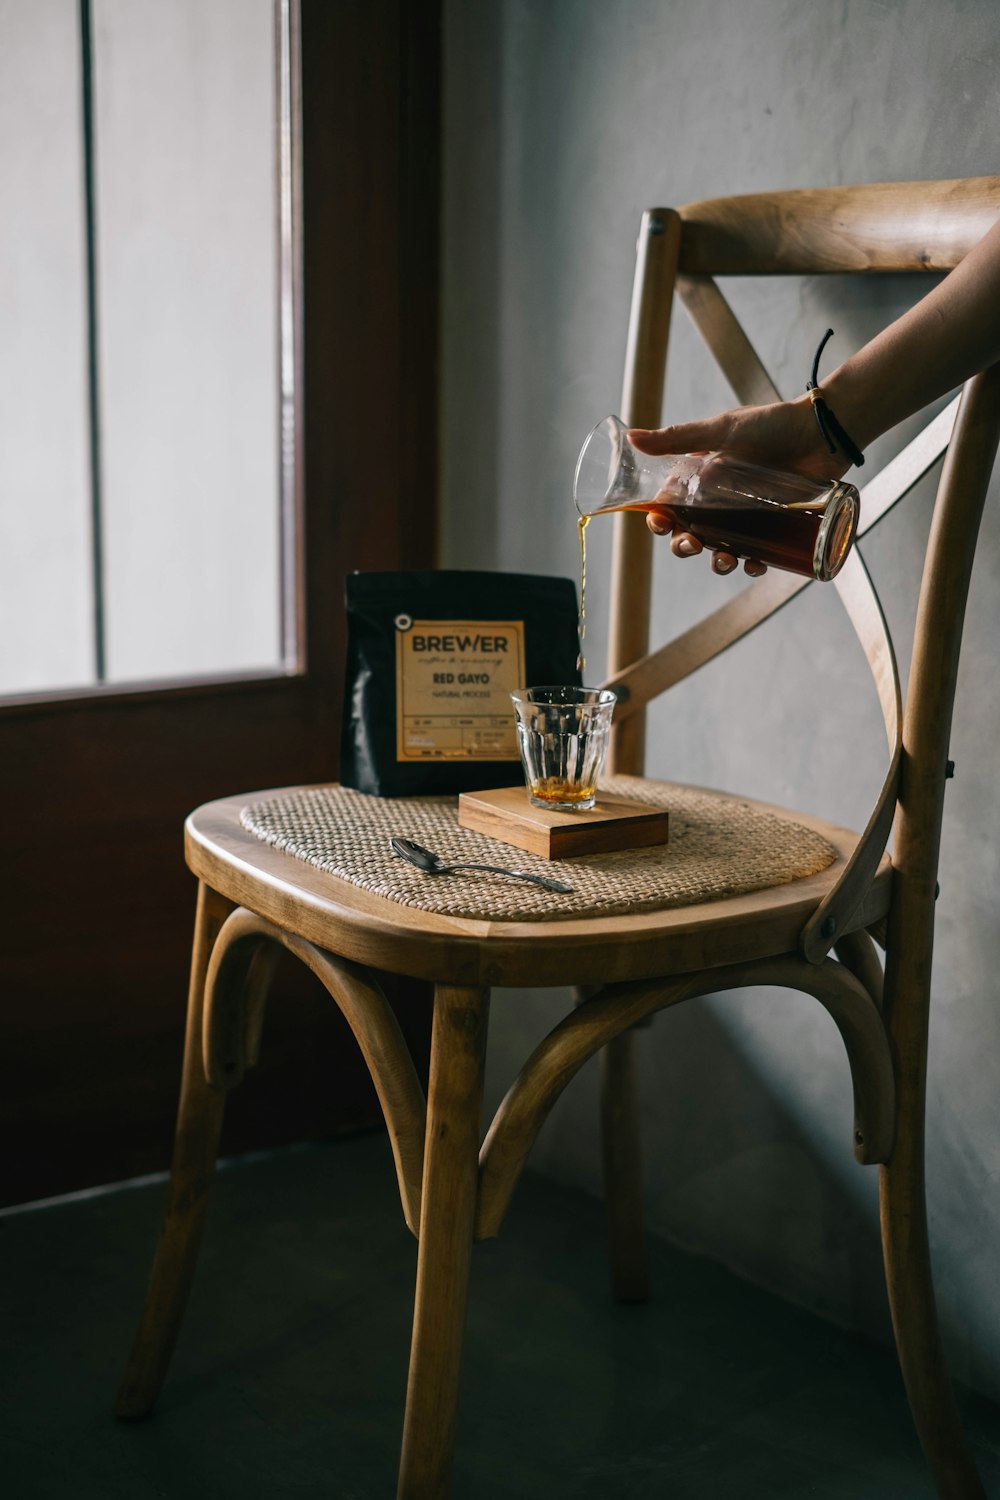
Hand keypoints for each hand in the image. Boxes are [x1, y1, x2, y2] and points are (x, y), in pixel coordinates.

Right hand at [629, 395, 846, 575]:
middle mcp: (720, 500)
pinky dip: (753, 564)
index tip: (660, 524)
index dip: (660, 520)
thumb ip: (676, 438)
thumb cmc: (772, 425)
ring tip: (723, 561)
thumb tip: (631, 438)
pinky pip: (757, 553)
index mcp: (701, 477)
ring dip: (716, 562)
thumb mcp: (720, 430)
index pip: (670, 506)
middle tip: (691, 545)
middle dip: (684, 546)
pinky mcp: (773, 526)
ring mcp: (746, 515)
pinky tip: (755, 565)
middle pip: (691, 533)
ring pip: (721, 549)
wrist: (823, 432)